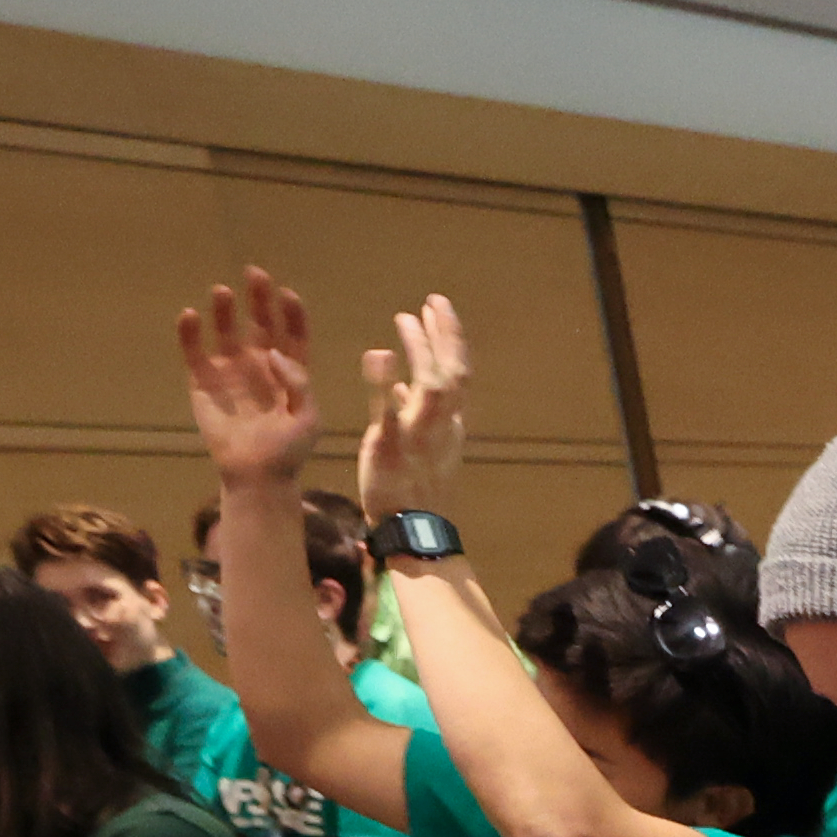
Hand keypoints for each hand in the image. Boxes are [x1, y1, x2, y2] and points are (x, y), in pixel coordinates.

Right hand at [176, 268, 324, 492]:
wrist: (257, 477)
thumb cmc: (288, 451)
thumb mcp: (309, 418)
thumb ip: (299, 383)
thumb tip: (275, 353)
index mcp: (290, 371)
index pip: (292, 334)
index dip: (291, 313)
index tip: (287, 295)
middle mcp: (260, 365)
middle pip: (260, 324)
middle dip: (258, 299)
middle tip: (254, 274)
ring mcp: (230, 371)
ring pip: (226, 331)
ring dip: (224, 310)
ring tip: (222, 291)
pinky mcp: (204, 382)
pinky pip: (194, 352)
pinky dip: (190, 334)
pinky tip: (190, 316)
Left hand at [359, 293, 474, 515]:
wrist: (415, 534)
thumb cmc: (415, 492)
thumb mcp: (420, 448)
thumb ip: (410, 413)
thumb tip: (403, 383)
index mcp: (449, 425)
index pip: (458, 374)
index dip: (451, 340)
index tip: (438, 310)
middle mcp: (442, 427)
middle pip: (452, 373)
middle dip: (445, 335)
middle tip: (433, 301)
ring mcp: (419, 438)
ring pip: (432, 387)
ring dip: (421, 350)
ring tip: (406, 319)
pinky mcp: (392, 450)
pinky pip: (391, 415)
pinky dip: (385, 385)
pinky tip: (379, 355)